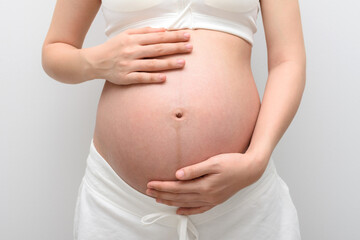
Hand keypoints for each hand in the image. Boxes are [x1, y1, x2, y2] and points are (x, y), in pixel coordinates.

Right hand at [81, 27, 192, 84]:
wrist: (95, 61)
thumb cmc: (113, 47)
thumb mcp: (126, 35)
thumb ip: (144, 32)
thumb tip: (163, 30)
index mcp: (133, 40)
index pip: (158, 37)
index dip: (173, 36)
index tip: (187, 36)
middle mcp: (132, 51)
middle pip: (158, 49)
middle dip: (176, 48)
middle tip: (190, 47)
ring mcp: (129, 65)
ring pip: (152, 64)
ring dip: (169, 63)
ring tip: (183, 63)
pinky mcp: (126, 77)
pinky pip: (142, 78)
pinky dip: (153, 78)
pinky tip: (164, 78)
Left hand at [146, 152, 265, 214]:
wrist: (250, 170)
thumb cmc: (233, 162)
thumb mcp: (213, 162)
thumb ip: (195, 169)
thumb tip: (177, 174)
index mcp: (204, 186)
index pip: (177, 187)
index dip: (162, 186)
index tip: (150, 183)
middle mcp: (206, 196)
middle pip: (178, 196)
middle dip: (162, 193)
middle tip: (147, 190)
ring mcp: (211, 200)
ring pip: (186, 203)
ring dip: (170, 201)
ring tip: (158, 199)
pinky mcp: (216, 200)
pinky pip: (198, 209)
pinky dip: (187, 211)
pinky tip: (179, 211)